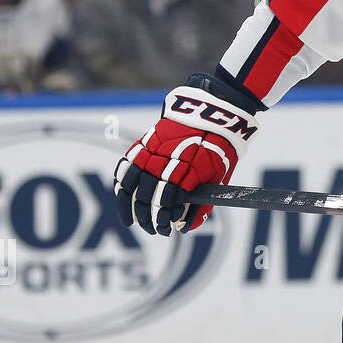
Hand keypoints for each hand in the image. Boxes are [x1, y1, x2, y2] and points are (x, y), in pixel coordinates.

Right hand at [113, 74, 259, 235]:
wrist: (211, 113)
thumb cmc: (219, 147)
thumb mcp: (218, 176)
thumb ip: (202, 202)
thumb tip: (187, 227)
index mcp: (188, 169)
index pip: (168, 202)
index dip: (165, 219)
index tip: (167, 229)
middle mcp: (166, 160)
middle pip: (148, 196)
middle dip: (149, 218)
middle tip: (154, 230)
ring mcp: (152, 151)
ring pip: (132, 184)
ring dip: (130, 206)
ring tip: (133, 221)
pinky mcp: (144, 143)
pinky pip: (126, 166)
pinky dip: (123, 184)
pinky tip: (124, 197)